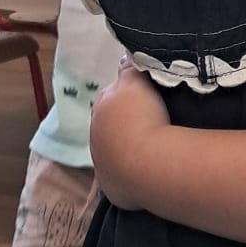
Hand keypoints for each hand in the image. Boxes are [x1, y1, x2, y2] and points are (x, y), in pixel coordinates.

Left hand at [90, 63, 169, 211]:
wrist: (148, 163)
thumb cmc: (144, 117)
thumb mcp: (137, 82)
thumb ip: (129, 69)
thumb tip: (124, 58)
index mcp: (101, 109)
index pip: (109, 96)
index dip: (124, 95)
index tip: (141, 97)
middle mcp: (95, 136)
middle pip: (108, 125)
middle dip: (122, 122)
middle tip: (147, 122)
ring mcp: (101, 165)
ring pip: (112, 151)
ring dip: (125, 148)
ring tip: (150, 147)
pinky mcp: (111, 187)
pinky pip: (120, 175)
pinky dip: (130, 171)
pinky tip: (146, 169)